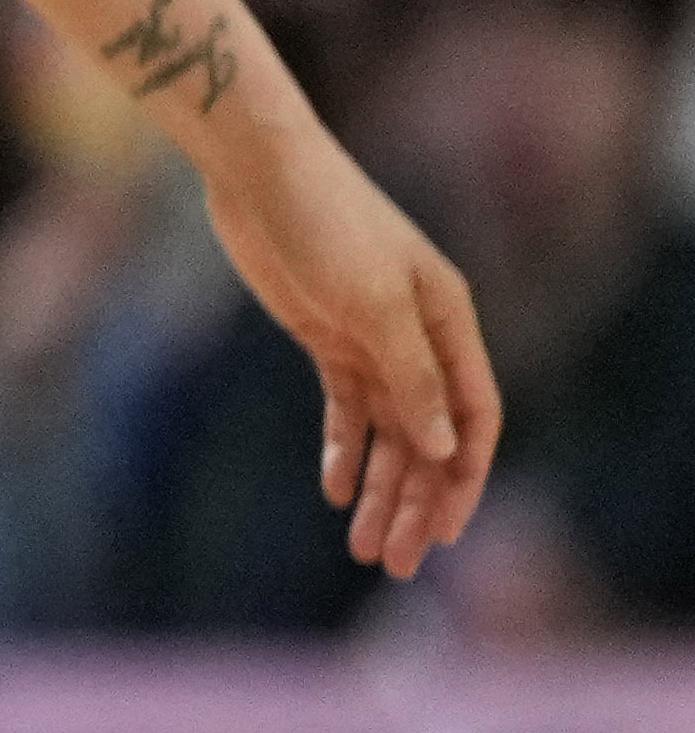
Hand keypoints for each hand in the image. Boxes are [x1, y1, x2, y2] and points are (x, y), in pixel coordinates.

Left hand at [197, 126, 498, 578]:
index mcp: (449, 324)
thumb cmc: (325, 221)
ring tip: (362, 547)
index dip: (463, 478)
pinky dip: (342, 448)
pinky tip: (336, 490)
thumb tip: (444, 447)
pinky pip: (345, 406)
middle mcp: (419, 337)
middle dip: (416, 501)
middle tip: (394, 563)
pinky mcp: (325, 335)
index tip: (445, 530)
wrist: (259, 169)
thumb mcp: (373, 303)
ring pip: (387, 431)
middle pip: (427, 437)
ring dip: (380, 488)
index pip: (472, 419)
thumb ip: (410, 375)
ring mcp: (371, 338)